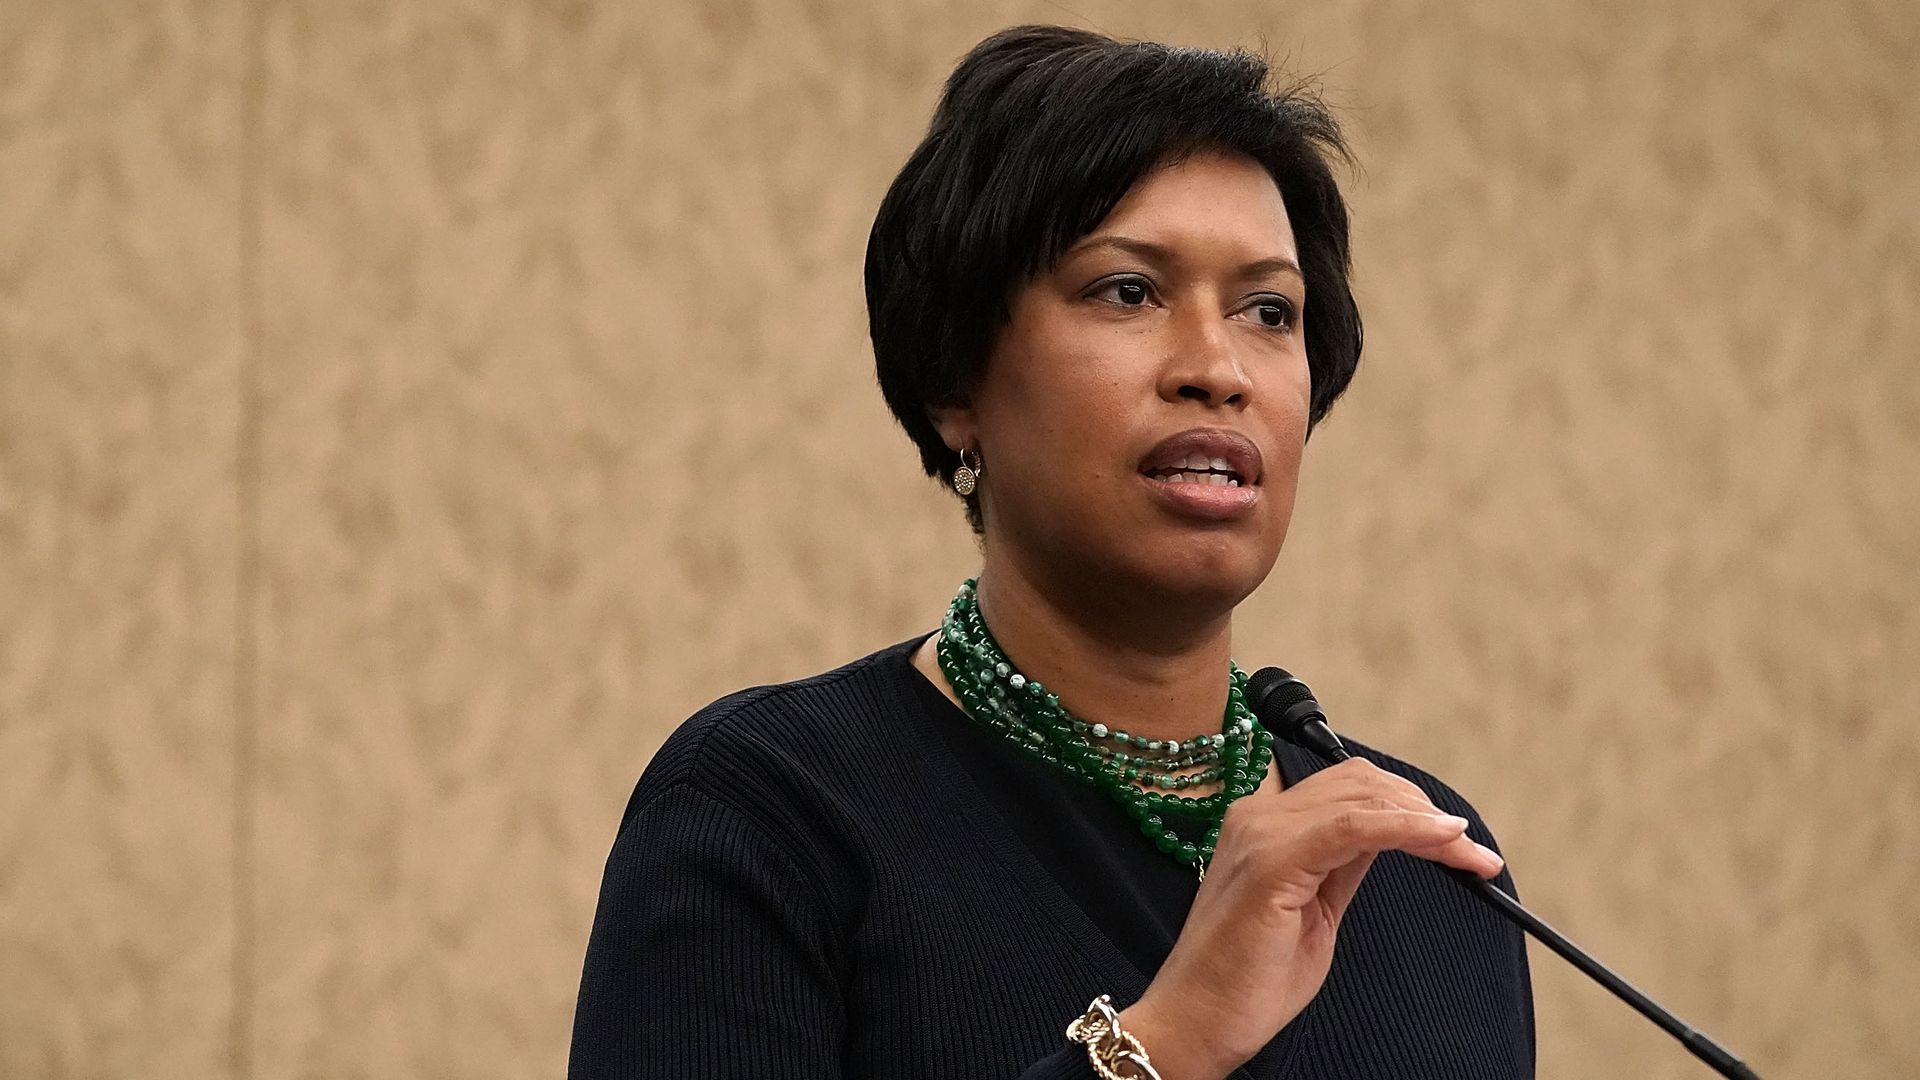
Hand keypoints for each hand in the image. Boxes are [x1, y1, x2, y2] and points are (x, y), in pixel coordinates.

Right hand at [1116, 758, 1503, 1079]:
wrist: (1195, 1024)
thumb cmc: (1245, 984)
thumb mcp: (1314, 914)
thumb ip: (1342, 867)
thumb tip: (1389, 838)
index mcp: (1264, 826)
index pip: (1351, 790)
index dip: (1412, 807)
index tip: (1462, 844)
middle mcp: (1258, 816)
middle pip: (1362, 782)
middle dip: (1428, 811)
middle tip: (1476, 857)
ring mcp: (1261, 832)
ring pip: (1363, 796)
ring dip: (1429, 821)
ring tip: (1472, 858)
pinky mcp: (1272, 860)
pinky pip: (1353, 825)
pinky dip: (1405, 827)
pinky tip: (1443, 841)